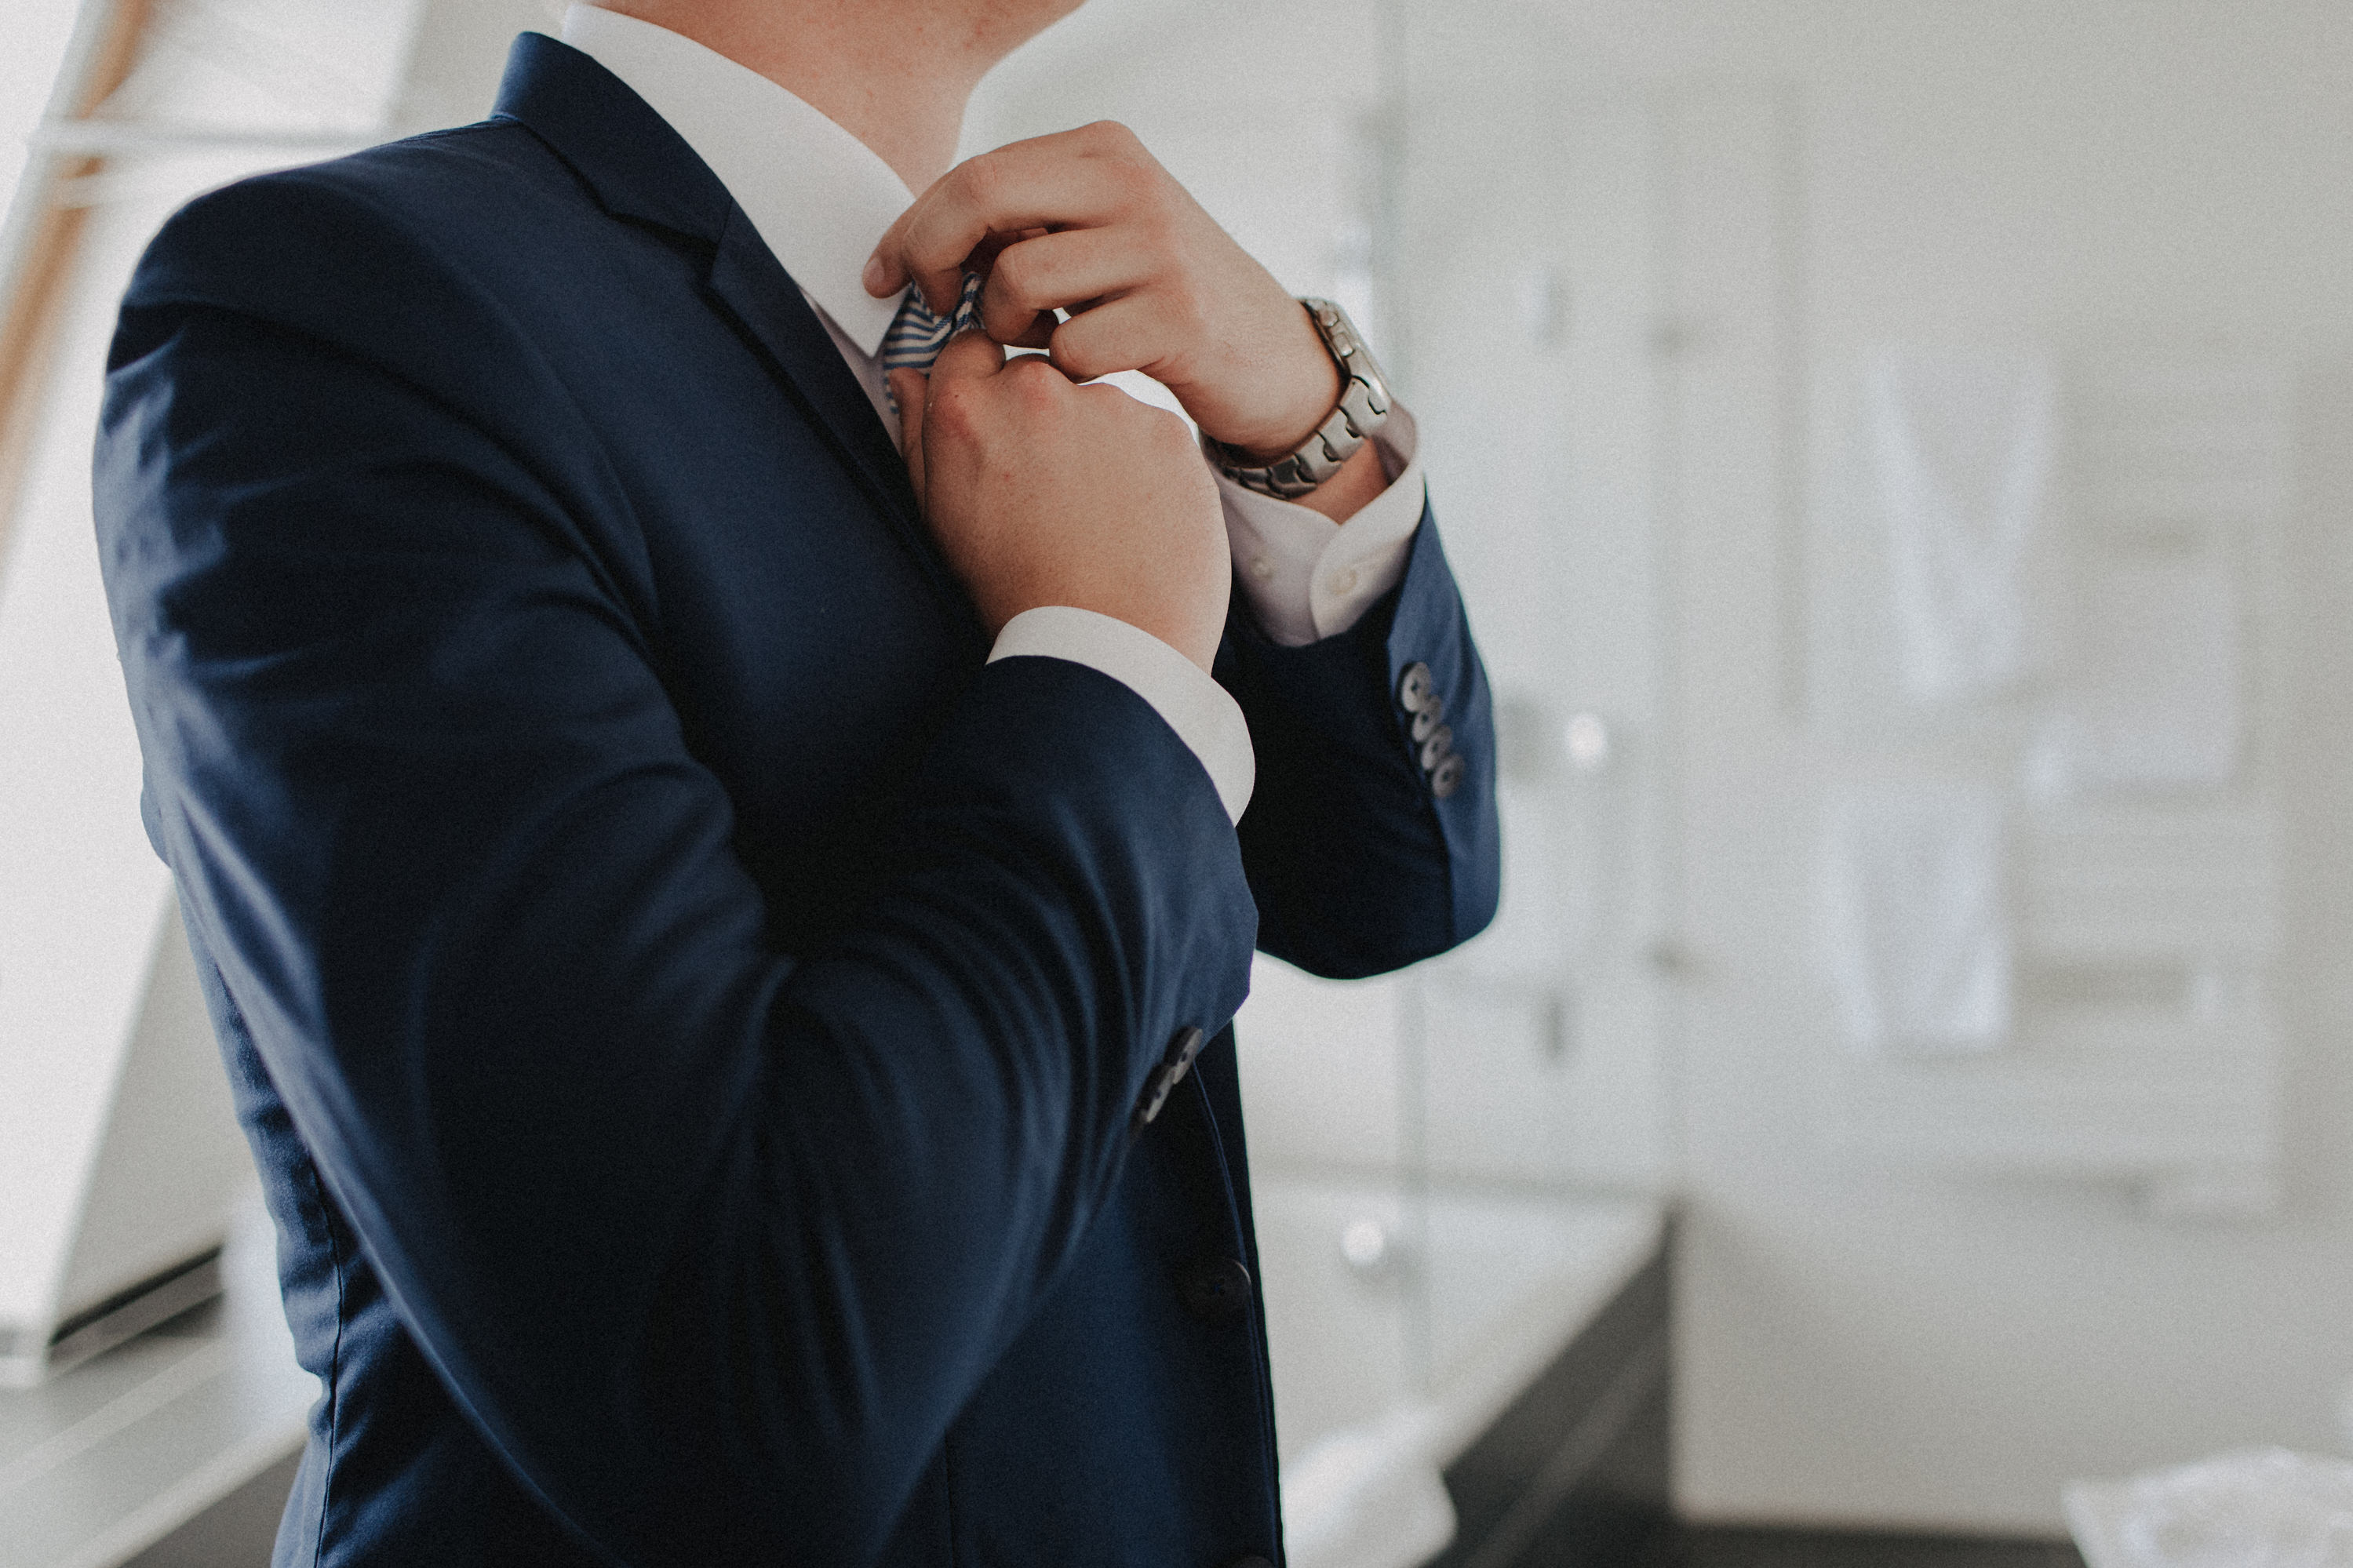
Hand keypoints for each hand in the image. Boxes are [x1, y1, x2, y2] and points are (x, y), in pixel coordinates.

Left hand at [865, 122, 1341, 462]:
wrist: (1270, 358)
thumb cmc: (1162, 300)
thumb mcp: (1100, 234)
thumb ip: (1026, 221)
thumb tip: (921, 242)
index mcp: (1104, 150)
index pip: (975, 172)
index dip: (914, 229)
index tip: (885, 276)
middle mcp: (1132, 185)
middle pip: (983, 201)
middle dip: (934, 260)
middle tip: (938, 307)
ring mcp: (1159, 249)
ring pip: (1018, 280)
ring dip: (1004, 327)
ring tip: (1036, 339)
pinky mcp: (1178, 317)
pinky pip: (1068, 346)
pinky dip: (1060, 369)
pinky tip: (1085, 369)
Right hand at [891, 333, 1229, 671]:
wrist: (1105, 646)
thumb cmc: (1018, 594)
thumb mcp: (942, 518)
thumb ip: (919, 434)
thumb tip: (907, 378)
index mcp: (968, 409)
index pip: (975, 349)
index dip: (991, 389)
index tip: (1008, 433)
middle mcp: (1036, 391)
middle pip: (1042, 376)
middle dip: (1047, 421)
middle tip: (1056, 494)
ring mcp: (1109, 405)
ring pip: (1102, 404)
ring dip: (1101, 443)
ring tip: (1101, 518)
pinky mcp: (1168, 429)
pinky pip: (1153, 434)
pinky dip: (1148, 468)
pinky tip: (1139, 521)